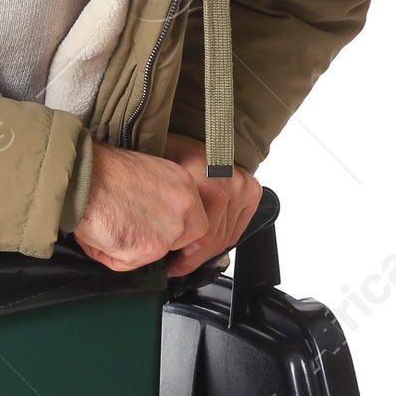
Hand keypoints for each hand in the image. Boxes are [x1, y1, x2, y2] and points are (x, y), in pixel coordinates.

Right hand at [72, 142, 220, 272]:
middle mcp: (183, 208)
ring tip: (107, 225)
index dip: (176, 228)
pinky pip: (127, 263)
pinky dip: (109, 254)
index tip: (161, 230)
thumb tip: (151, 221)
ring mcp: (167, 232)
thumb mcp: (146, 174)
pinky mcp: (145, 251)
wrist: (82, 176)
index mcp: (184, 185)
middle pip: (182, 239)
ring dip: (129, 247)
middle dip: (158, 241)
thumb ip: (160, 199)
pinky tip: (98, 233)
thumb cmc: (102, 169)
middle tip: (132, 231)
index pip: (195, 218)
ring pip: (153, 253)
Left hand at [158, 132, 261, 276]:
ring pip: (226, 236)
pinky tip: (208, 239)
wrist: (194, 130)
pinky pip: (238, 227)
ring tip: (190, 253)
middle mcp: (223, 180)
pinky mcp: (251, 188)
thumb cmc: (169, 151)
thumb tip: (144, 244)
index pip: (200, 234)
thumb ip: (154, 207)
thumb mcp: (153, 173)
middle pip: (214, 238)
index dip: (185, 259)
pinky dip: (224, 237)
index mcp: (197, 175)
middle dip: (194, 258)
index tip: (170, 265)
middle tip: (178, 264)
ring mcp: (239, 184)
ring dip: (208, 250)